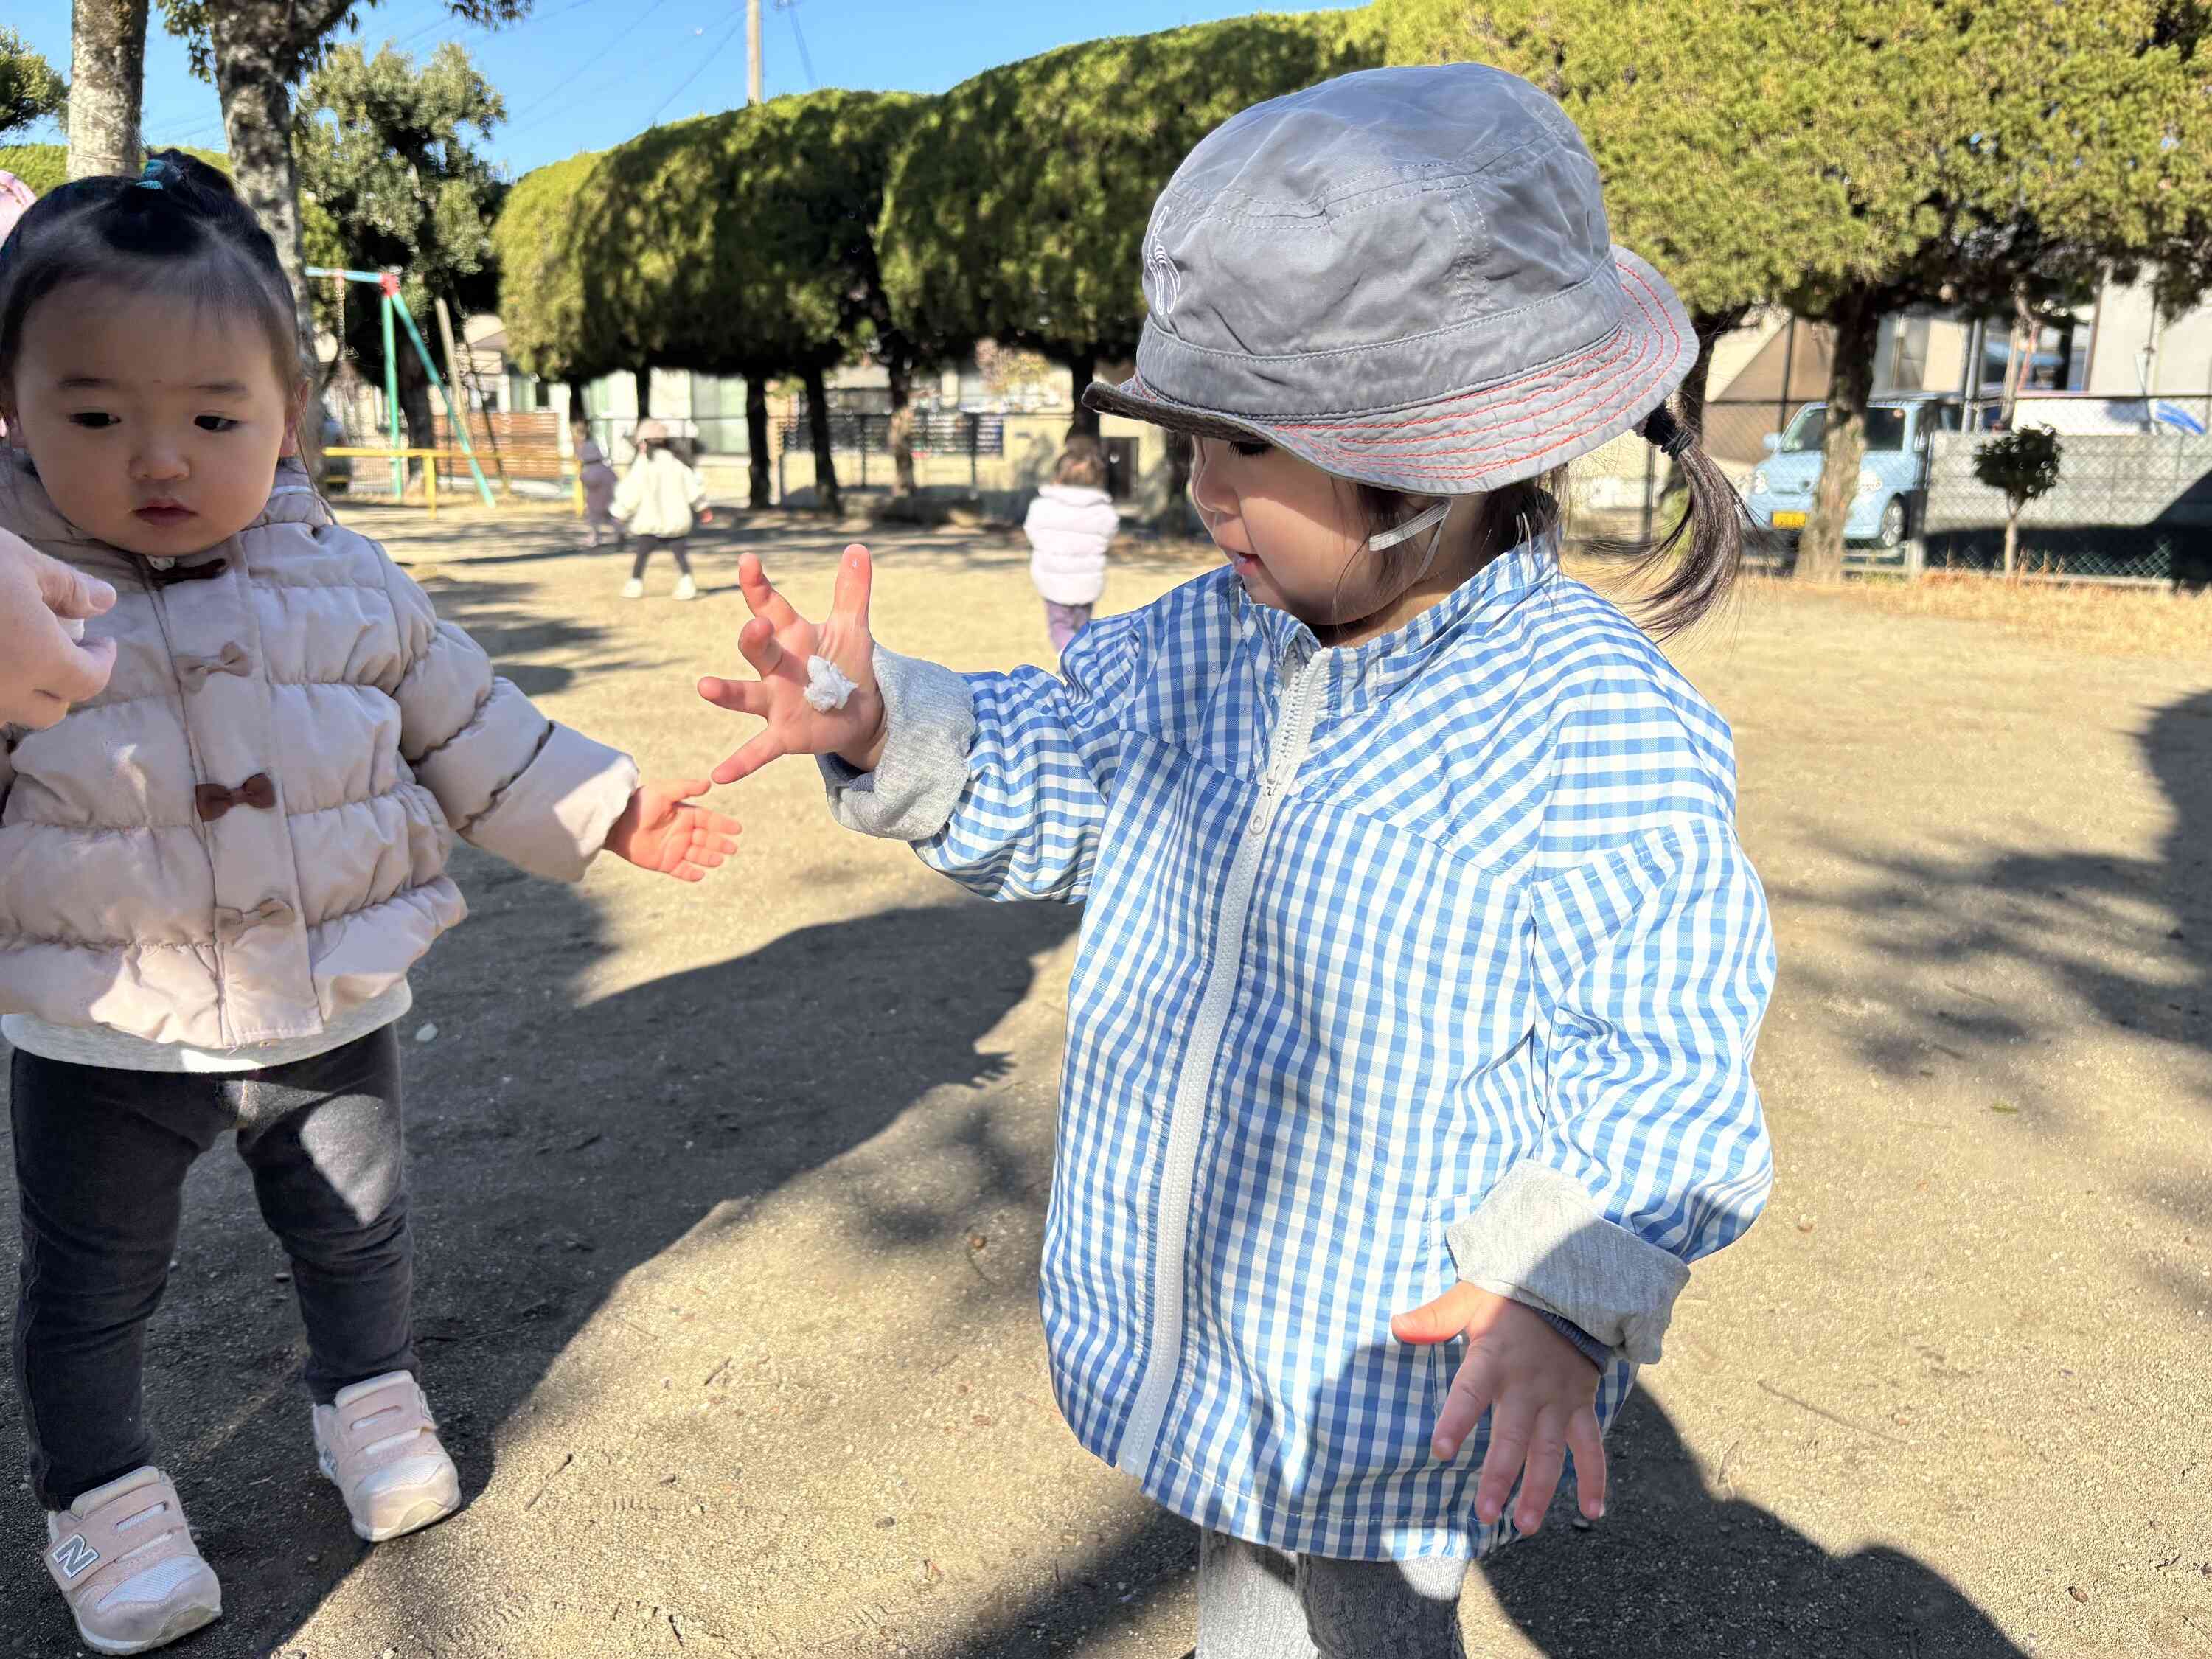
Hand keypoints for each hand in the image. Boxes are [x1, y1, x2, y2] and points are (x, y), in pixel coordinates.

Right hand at [0, 530, 118, 728]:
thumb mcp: (21, 563)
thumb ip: (69, 588)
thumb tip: (106, 602)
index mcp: (39, 662)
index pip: (88, 682)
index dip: (102, 664)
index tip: (103, 644)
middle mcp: (4, 693)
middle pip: (49, 711)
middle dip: (63, 687)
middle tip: (66, 653)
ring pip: (7, 713)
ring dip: (21, 692)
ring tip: (19, 654)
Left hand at [602, 778, 741, 881]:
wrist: (615, 823)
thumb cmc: (638, 804)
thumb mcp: (662, 791)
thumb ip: (685, 787)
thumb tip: (709, 784)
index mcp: (684, 814)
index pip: (709, 820)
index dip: (723, 824)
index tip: (737, 829)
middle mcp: (682, 832)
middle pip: (707, 839)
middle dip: (720, 844)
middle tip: (733, 848)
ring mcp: (674, 848)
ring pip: (698, 855)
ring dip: (709, 858)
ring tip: (719, 860)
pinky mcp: (664, 863)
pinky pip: (681, 871)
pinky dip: (691, 874)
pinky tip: (701, 875)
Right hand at [696, 547, 885, 782]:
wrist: (858, 711)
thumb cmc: (845, 663)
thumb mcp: (852, 628)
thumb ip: (852, 590)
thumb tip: (858, 548)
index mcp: (791, 638)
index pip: (770, 607)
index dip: (758, 586)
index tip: (749, 562)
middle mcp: (776, 668)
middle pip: (757, 650)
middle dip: (755, 639)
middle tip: (757, 627)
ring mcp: (775, 702)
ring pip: (746, 695)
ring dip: (726, 693)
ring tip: (705, 686)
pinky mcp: (783, 735)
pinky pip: (758, 750)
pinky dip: (740, 762)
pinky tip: (719, 775)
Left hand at [1392, 1284, 1605, 1531]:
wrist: (1570, 1292)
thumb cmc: (1510, 1299)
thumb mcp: (1471, 1298)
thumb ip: (1436, 1317)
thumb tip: (1396, 1324)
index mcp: (1495, 1359)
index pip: (1472, 1392)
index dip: (1457, 1420)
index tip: (1440, 1451)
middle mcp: (1528, 1385)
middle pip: (1513, 1437)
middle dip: (1499, 1477)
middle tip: (1483, 1513)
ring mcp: (1558, 1399)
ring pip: (1549, 1451)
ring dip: (1539, 1490)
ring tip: (1524, 1525)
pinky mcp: (1581, 1406)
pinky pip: (1591, 1446)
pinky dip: (1595, 1478)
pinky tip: (1592, 1512)